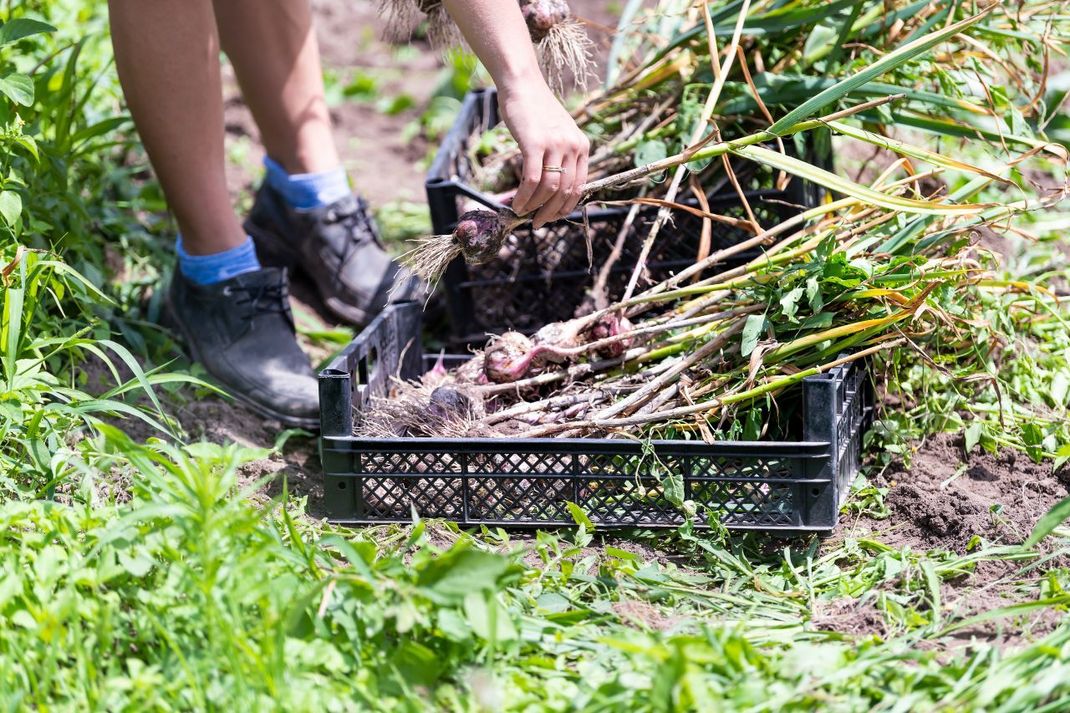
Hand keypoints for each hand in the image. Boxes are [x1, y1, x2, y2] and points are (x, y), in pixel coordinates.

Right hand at [497, 80, 589, 228]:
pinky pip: (532, 180)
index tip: (553, 216)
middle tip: (538, 223)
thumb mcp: (558, 133)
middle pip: (566, 191)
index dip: (566, 207)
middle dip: (551, 212)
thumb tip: (550, 189)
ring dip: (535, 206)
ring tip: (523, 213)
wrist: (522, 84)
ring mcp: (555, 144)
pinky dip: (524, 196)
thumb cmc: (535, 110)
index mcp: (582, 146)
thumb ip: (560, 156)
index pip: (579, 186)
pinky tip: (516, 203)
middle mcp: (573, 146)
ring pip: (549, 188)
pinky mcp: (535, 143)